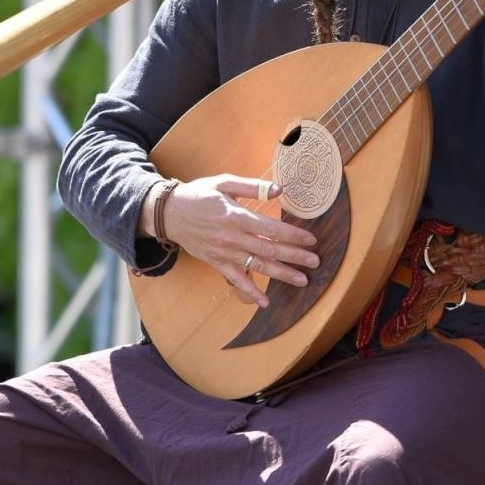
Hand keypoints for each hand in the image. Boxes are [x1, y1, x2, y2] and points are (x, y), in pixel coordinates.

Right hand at [161, 175, 319, 307]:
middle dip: (294, 257)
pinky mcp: (216, 262)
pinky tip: (265, 302)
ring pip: (257, 265)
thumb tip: (279, 189)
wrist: (169, 213)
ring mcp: (224, 252)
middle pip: (269, 249)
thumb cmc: (198, 195)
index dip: (292, 235)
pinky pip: (236, 280)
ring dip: (281, 274)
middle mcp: (232, 237)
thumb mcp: (223, 182)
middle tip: (315, 262)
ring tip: (302, 280)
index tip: (311, 240)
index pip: (271, 228)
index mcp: (236, 215)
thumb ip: (252, 187)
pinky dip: (250, 292)